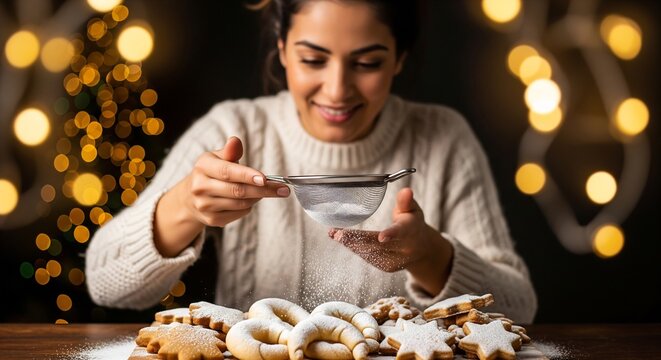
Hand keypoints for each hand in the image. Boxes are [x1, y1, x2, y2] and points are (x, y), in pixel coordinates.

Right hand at [183, 136, 289, 226]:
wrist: (191, 196)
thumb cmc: (212, 172)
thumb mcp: (218, 157)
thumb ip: (230, 151)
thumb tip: (235, 141)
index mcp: (203, 166)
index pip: (228, 172)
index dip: (247, 175)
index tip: (265, 178)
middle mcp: (200, 187)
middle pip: (238, 191)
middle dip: (264, 190)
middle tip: (283, 189)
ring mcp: (204, 205)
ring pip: (241, 204)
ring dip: (257, 197)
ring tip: (264, 191)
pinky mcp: (211, 220)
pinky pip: (239, 214)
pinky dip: (249, 206)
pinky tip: (249, 199)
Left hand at [329, 188, 452, 294]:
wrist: (421, 250)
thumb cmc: (412, 224)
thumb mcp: (412, 210)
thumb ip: (406, 201)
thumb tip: (406, 190)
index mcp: (411, 230)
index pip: (401, 232)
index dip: (391, 234)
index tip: (381, 237)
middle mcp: (405, 248)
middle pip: (379, 244)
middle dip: (357, 239)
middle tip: (338, 234)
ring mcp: (396, 260)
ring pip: (371, 252)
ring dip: (351, 244)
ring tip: (334, 234)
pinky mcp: (387, 267)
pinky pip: (369, 258)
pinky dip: (355, 249)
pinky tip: (343, 241)